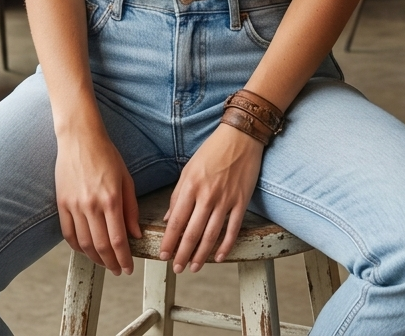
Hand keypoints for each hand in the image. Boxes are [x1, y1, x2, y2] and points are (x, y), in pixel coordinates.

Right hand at [55, 131, 140, 276]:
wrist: (80, 138)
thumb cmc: (106, 154)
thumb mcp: (126, 178)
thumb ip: (131, 208)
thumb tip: (135, 234)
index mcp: (111, 199)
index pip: (118, 240)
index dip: (124, 259)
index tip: (128, 268)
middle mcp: (92, 205)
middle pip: (101, 247)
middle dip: (111, 263)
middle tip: (118, 270)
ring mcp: (74, 205)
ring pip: (84, 244)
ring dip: (95, 258)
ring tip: (104, 262)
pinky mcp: (62, 202)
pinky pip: (68, 233)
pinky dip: (76, 246)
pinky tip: (84, 249)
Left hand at [159, 123, 263, 273]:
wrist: (239, 137)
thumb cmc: (212, 151)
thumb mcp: (188, 169)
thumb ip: (178, 195)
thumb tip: (167, 218)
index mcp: (190, 185)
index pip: (176, 220)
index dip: (169, 241)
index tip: (163, 255)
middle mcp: (207, 195)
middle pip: (192, 232)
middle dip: (182, 253)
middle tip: (176, 268)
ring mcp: (225, 199)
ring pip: (211, 234)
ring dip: (201, 254)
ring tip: (193, 267)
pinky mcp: (241, 201)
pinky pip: (233, 229)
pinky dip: (225, 245)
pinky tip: (218, 256)